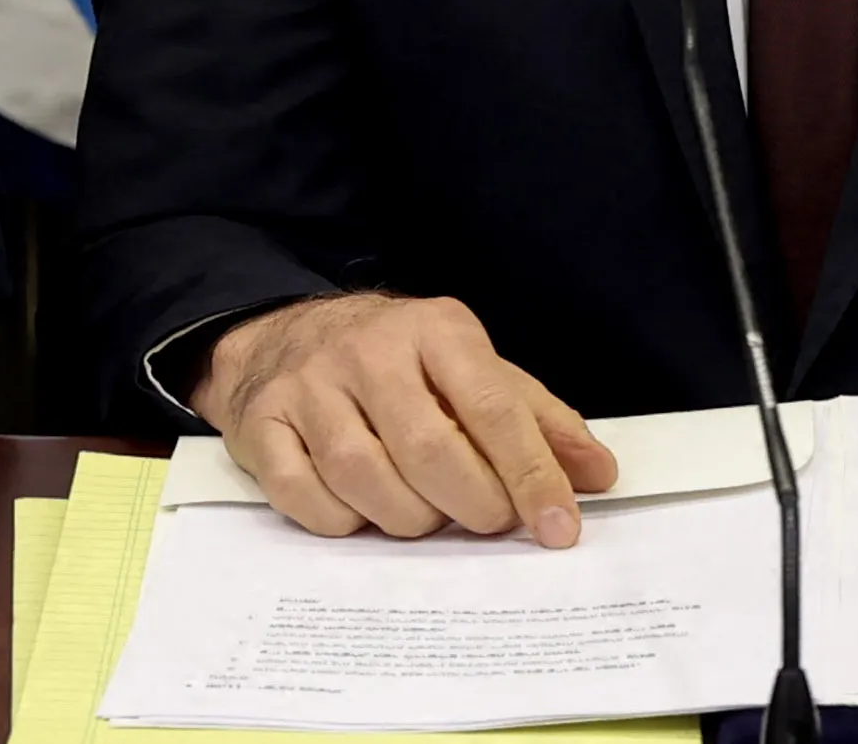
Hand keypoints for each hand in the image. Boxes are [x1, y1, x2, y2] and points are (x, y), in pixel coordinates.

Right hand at [191, 291, 618, 543]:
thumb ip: (537, 421)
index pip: (492, 407)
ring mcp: (308, 384)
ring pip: (363, 475)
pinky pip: (303, 493)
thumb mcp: (472, 370)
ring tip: (423, 512)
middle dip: (470, 504)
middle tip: (485, 519)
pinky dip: (339, 519)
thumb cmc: (395, 363)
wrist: (282, 336)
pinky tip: (360, 510)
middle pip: (427, 449)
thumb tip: (596, 475)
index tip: (558, 527)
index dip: (530, 475)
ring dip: (406, 517)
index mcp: (434, 329)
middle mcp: (368, 348)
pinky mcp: (261, 420)